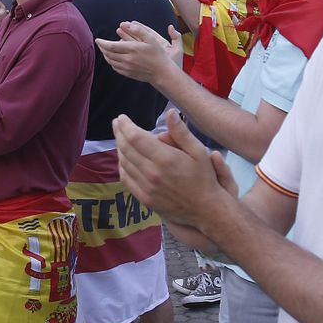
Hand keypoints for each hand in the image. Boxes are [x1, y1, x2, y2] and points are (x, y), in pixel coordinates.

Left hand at [96, 20, 179, 84]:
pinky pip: (115, 67)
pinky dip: (111, 62)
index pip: (111, 46)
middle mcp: (127, 59)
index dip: (102, 43)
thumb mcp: (151, 39)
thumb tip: (125, 24)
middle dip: (102, 48)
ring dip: (105, 54)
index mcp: (132, 49)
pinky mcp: (127, 73)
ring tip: (104, 49)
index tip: (97, 40)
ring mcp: (126, 68)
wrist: (162, 72)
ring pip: (110, 61)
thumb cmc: (157, 54)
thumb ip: (138, 30)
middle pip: (108, 53)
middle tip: (100, 43)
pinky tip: (112, 58)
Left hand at [115, 110, 237, 230]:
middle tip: (117, 123)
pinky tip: (124, 158)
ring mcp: (146, 187)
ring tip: (120, 137)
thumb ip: (181, 132)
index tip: (122, 117)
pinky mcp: (144, 198)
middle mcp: (152, 173)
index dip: (125, 125)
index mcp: (165, 158)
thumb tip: (170, 113)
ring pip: (124, 163)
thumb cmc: (204, 178)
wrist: (206, 210)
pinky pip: (126, 179)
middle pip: (126, 148)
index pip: (135, 137)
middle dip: (119, 132)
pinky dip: (122, 165)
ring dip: (119, 147)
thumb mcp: (199, 152)